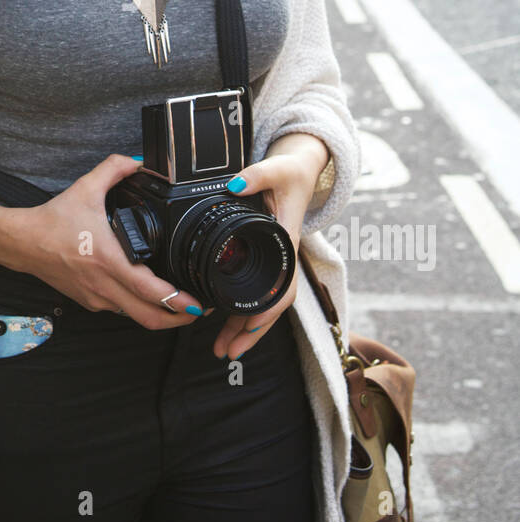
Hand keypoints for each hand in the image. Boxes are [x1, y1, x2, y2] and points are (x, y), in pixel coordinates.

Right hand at [7, 154, 204, 329]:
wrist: (23, 242)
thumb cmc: (53, 221)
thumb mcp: (86, 188)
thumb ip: (114, 168)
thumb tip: (138, 161)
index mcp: (109, 261)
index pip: (149, 291)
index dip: (178, 302)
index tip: (198, 303)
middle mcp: (104, 286)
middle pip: (149, 318)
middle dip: (178, 320)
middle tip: (198, 311)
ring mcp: (96, 298)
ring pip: (136, 318)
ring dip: (160, 316)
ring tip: (180, 306)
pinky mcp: (89, 302)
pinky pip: (121, 311)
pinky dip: (139, 308)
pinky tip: (148, 296)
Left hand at [211, 142, 325, 361]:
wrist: (300, 170)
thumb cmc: (290, 173)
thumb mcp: (275, 168)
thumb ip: (256, 175)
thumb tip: (235, 184)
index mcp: (285, 241)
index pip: (282, 284)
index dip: (268, 306)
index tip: (249, 323)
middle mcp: (281, 257)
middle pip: (271, 305)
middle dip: (251, 332)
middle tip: (228, 353)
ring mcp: (273, 262)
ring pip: (262, 304)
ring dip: (244, 329)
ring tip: (223, 351)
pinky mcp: (264, 260)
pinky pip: (255, 292)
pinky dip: (242, 311)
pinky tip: (224, 326)